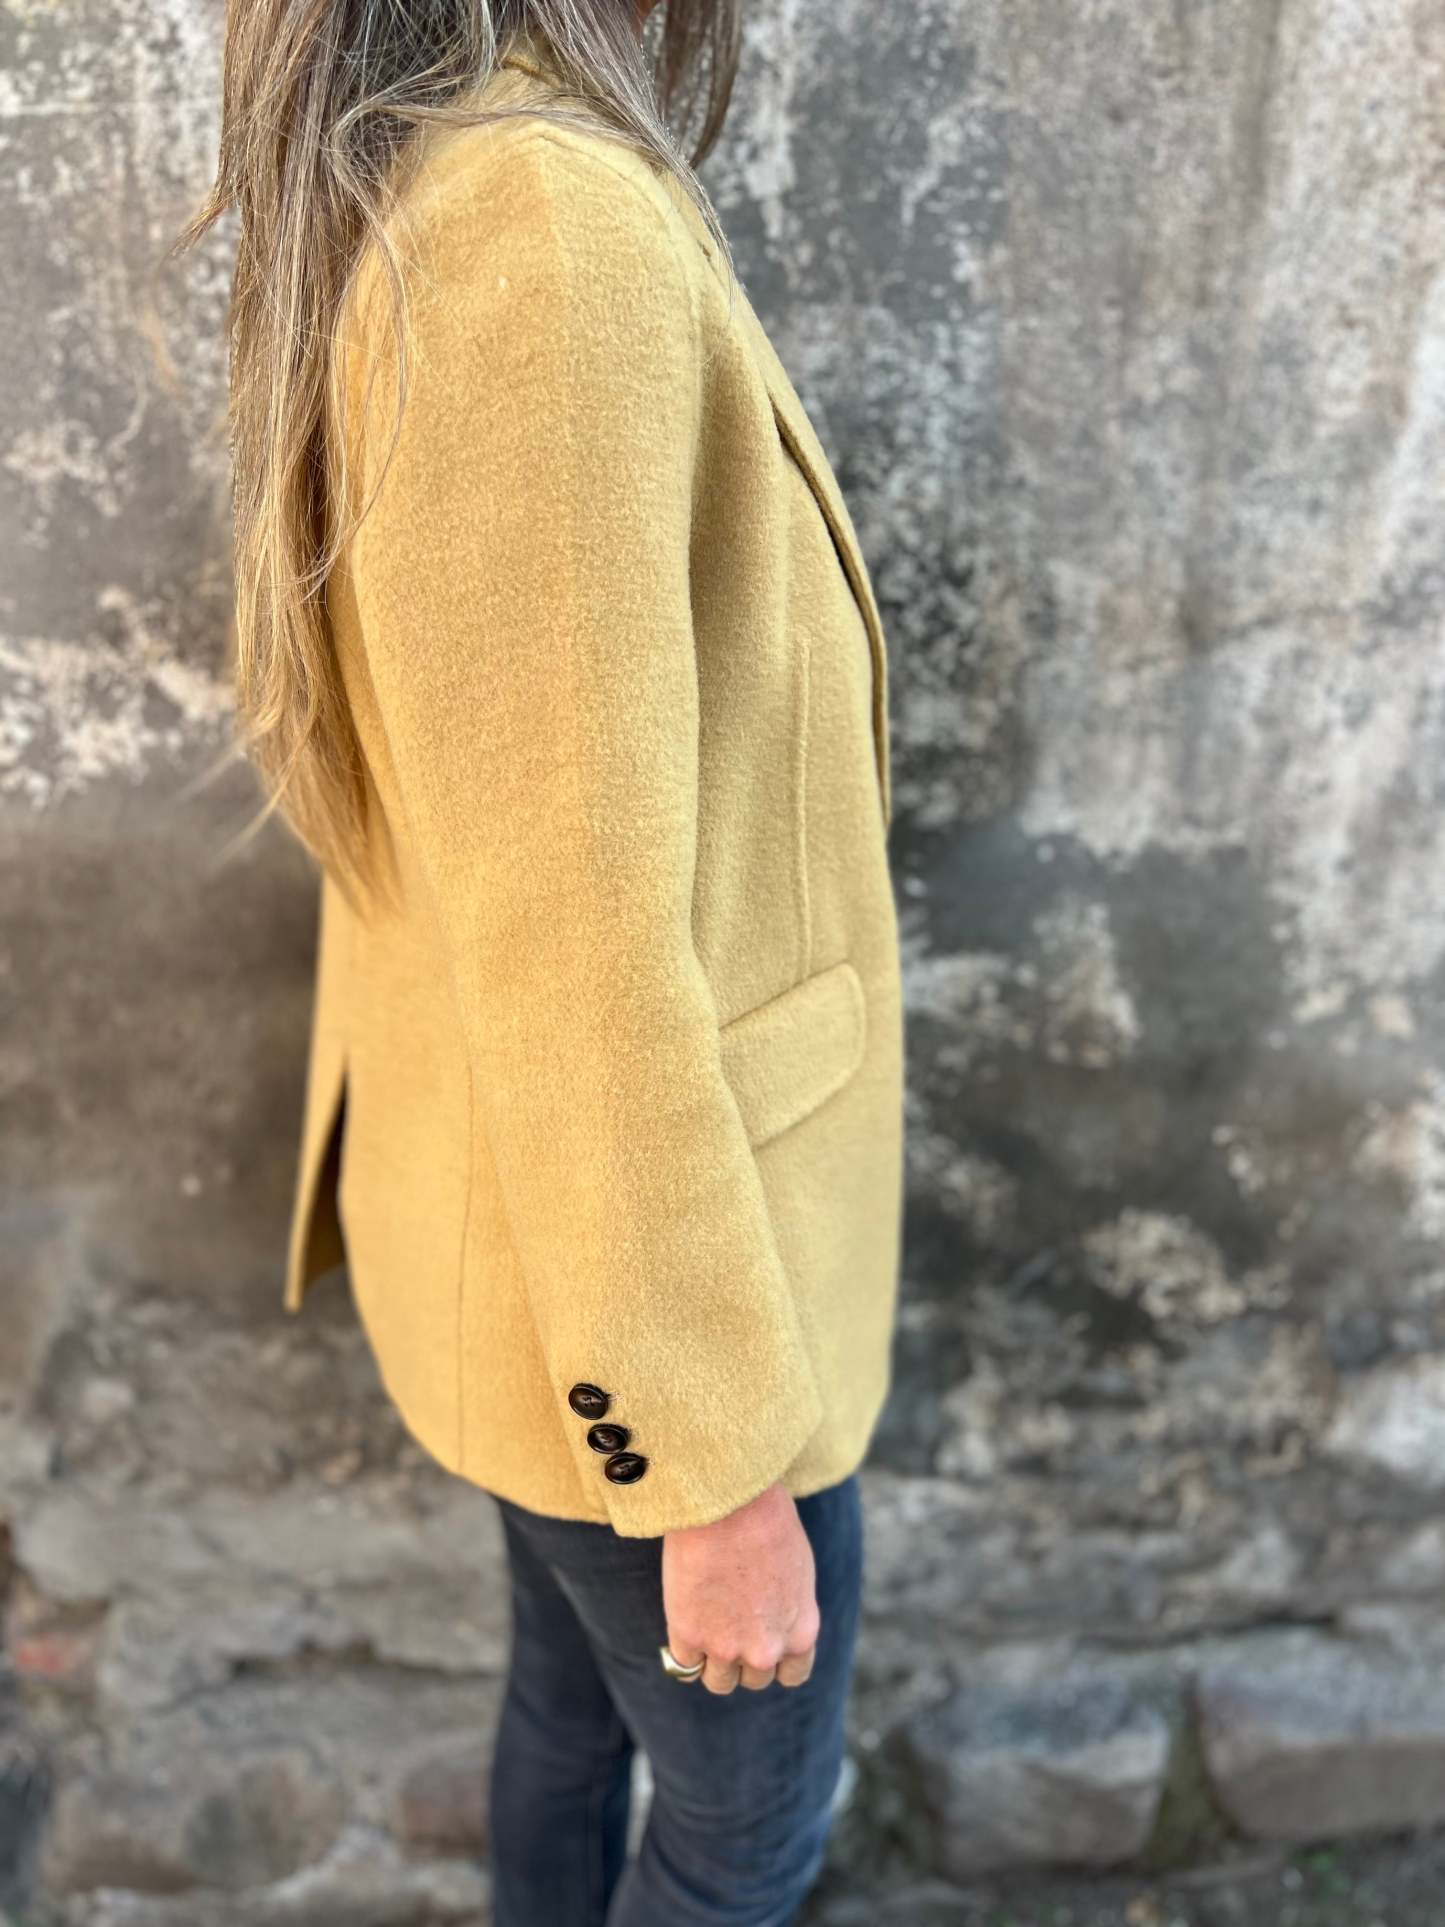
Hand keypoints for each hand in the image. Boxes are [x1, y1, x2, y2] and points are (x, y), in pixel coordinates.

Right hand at [661, 1481, 818, 1693]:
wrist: (730, 1502)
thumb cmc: (767, 1521)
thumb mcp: (796, 1571)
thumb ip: (787, 1609)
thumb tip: (773, 1622)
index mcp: (800, 1633)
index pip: (792, 1675)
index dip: (775, 1660)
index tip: (761, 1642)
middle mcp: (766, 1650)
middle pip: (753, 1679)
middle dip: (742, 1655)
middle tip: (728, 1621)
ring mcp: (726, 1648)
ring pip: (718, 1681)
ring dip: (711, 1658)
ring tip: (705, 1622)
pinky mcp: (689, 1637)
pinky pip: (683, 1664)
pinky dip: (683, 1646)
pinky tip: (685, 1617)